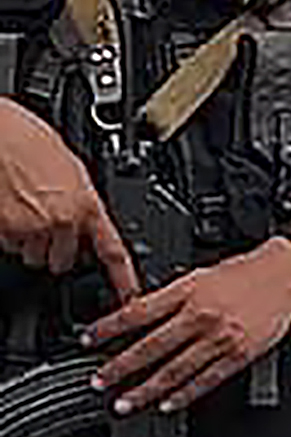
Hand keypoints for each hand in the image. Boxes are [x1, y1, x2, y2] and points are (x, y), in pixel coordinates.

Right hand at [0, 98, 136, 298]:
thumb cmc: (28, 140)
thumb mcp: (71, 170)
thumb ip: (82, 201)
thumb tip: (86, 220)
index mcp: (87, 204)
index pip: (113, 251)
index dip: (124, 279)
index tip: (131, 296)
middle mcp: (61, 221)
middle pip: (63, 261)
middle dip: (56, 249)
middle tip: (47, 223)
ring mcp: (29, 229)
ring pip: (33, 256)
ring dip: (30, 241)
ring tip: (24, 209)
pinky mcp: (4, 232)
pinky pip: (9, 245)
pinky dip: (9, 234)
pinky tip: (9, 208)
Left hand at [86, 237, 290, 412]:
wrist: (287, 274)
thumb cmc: (245, 272)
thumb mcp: (199, 275)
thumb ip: (169, 296)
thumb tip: (136, 315)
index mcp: (188, 292)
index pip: (138, 312)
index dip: (109, 328)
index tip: (89, 340)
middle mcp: (201, 315)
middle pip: (150, 347)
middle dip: (120, 367)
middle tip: (99, 381)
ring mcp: (220, 338)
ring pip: (175, 369)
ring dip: (145, 389)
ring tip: (124, 402)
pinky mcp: (240, 354)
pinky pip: (206, 379)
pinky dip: (184, 395)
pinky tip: (167, 404)